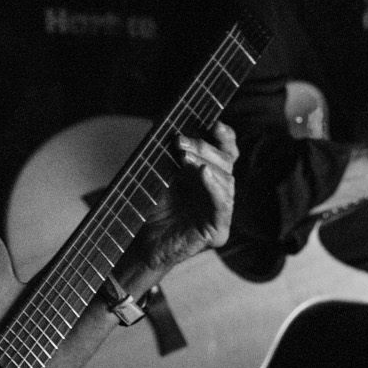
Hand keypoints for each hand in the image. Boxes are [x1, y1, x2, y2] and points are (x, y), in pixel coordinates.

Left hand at [132, 122, 238, 270]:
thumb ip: (174, 154)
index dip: (225, 137)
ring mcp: (220, 212)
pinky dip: (214, 187)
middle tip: (180, 141)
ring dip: (206, 164)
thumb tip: (172, 124)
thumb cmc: (151, 209)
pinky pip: (222, 206)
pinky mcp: (218, 231)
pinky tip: (204, 173)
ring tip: (185, 157)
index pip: (226, 153)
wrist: (141, 243)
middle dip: (204, 148)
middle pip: (226, 163)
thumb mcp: (161, 175)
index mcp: (210, 177)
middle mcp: (219, 192)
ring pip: (226, 181)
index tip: (214, 124)